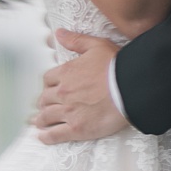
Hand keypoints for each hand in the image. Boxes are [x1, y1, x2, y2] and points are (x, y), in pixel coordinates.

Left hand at [34, 30, 126, 144]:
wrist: (132, 87)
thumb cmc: (118, 66)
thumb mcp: (98, 46)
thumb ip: (76, 40)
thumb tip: (58, 33)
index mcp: (66, 73)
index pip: (48, 79)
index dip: (49, 83)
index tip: (52, 87)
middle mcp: (63, 93)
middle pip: (45, 99)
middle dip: (44, 102)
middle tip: (45, 105)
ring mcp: (69, 112)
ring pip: (46, 117)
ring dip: (41, 119)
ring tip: (39, 122)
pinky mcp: (76, 129)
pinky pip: (55, 135)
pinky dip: (46, 137)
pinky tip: (43, 137)